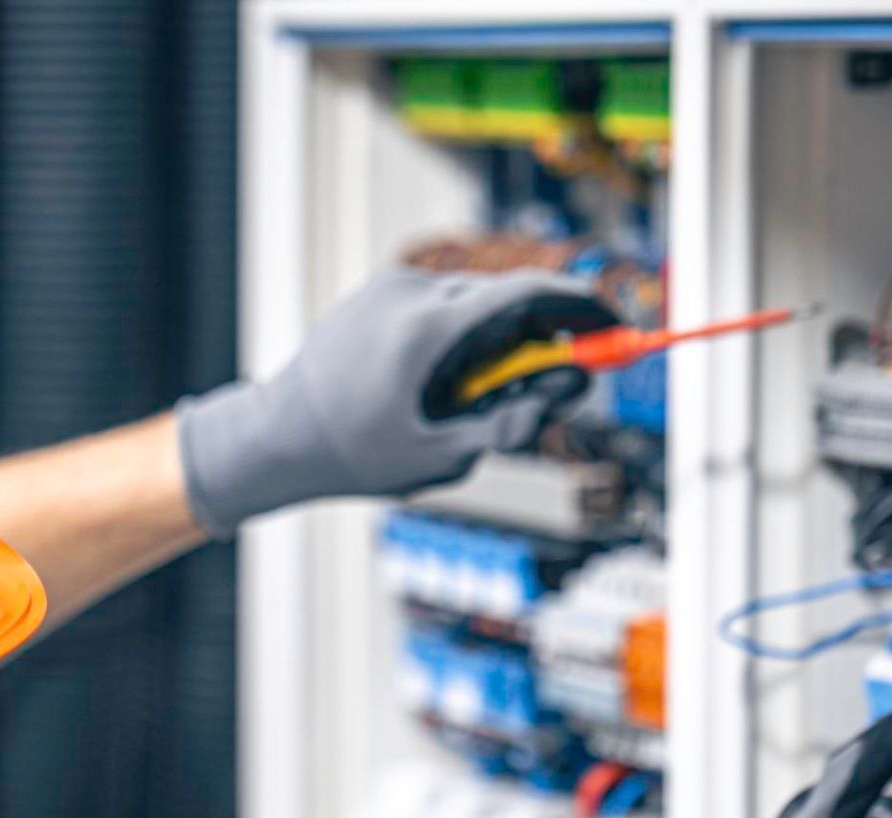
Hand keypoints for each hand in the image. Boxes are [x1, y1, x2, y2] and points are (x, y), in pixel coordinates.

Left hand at [176, 267, 619, 534]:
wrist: (275, 435)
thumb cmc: (352, 454)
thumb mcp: (441, 455)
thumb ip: (510, 422)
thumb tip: (568, 388)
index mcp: (429, 327)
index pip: (528, 294)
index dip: (583, 305)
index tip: (615, 323)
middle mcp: (411, 292)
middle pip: (505, 298)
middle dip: (542, 335)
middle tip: (559, 377)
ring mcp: (391, 288)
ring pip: (474, 303)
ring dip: (496, 341)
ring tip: (469, 398)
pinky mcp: (378, 294)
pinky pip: (442, 306)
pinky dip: (462, 336)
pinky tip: (437, 385)